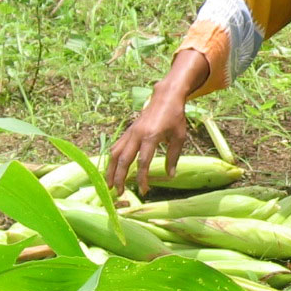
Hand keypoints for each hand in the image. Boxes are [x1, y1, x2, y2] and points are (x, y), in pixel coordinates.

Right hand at [107, 50, 208, 195]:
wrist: (165, 98)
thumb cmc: (175, 117)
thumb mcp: (179, 137)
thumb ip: (174, 156)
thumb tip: (170, 176)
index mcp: (151, 136)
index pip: (143, 162)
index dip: (142, 178)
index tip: (144, 190)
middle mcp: (136, 135)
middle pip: (123, 160)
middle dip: (119, 178)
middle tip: (119, 193)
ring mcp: (130, 133)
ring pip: (114, 154)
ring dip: (110, 170)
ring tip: (110, 185)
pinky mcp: (127, 132)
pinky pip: (116, 147)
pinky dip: (112, 160)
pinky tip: (111, 170)